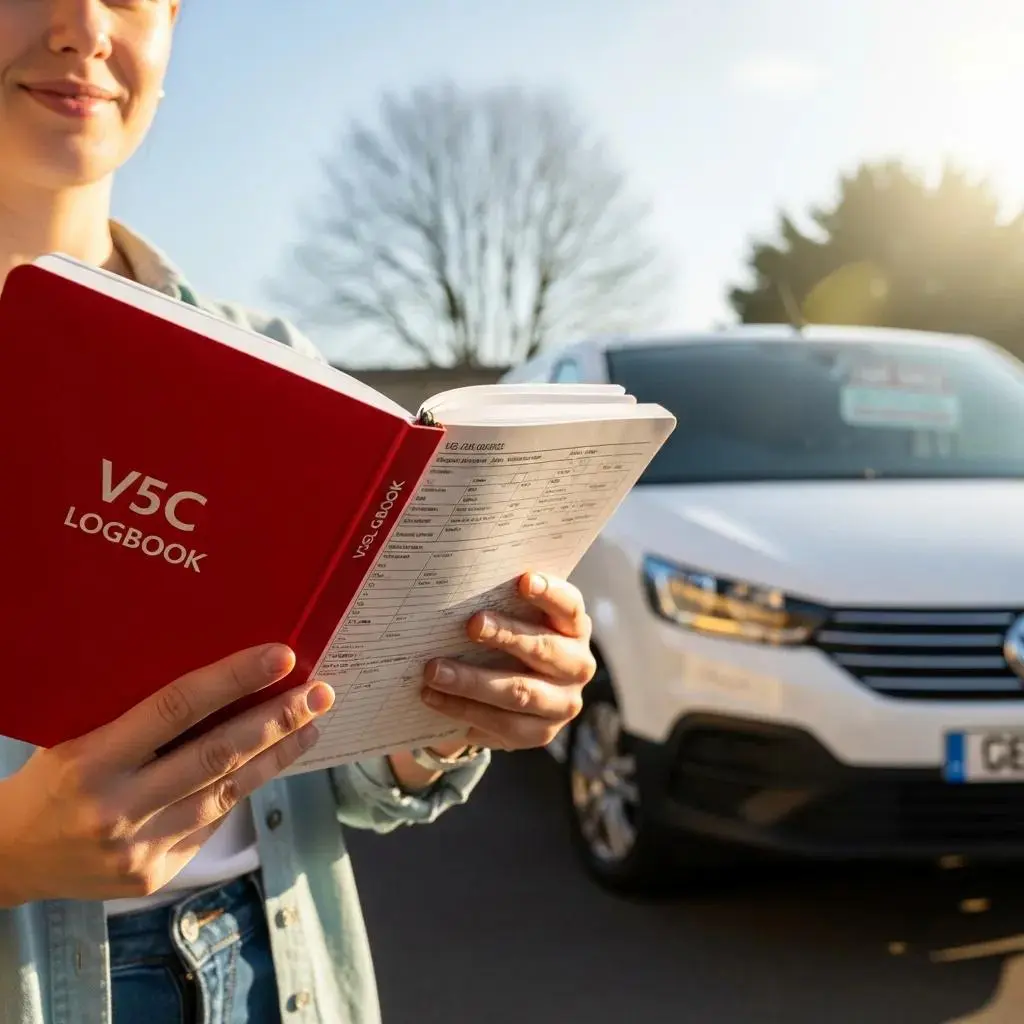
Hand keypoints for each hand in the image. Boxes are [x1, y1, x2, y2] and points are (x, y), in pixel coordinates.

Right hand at [0, 644, 334, 906]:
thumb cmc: (49, 781)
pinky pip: (211, 823)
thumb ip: (133, 714)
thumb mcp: (75, 736)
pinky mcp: (155, 876)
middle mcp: (117, 807)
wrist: (8, 861)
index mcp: (91, 760)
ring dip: (277, 756)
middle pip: (217, 754)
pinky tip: (272, 763)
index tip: (282, 657)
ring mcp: (139, 848)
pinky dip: (244, 789)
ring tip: (312, 725)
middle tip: (320, 692)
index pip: (176, 708)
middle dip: (277, 720)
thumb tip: (215, 675)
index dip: (234, 679)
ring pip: (227, 793)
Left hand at [420, 572, 595, 750]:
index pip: (569, 606)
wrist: (511, 694)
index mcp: (574, 627)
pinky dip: (463, 710)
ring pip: (520, 692)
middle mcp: (577, 665)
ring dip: (472, 681)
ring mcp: (562, 703)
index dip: (549, 593)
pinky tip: (434, 697)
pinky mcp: (540, 733)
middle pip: (544, 649)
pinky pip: (502, 723)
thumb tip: (453, 587)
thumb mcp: (513, 619)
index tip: (524, 580)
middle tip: (471, 624)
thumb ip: (498, 603)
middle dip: (506, 635)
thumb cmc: (509, 640)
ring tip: (434, 671)